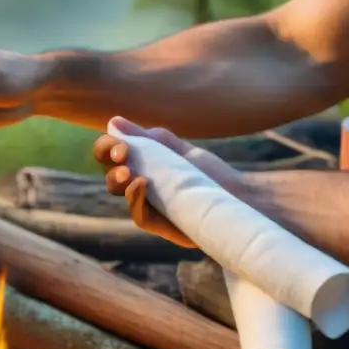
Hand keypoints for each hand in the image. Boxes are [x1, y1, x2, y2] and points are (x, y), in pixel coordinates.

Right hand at [93, 117, 245, 248]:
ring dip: (118, 181)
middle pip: (110, 174)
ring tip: (128, 172)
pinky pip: (140, 216)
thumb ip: (150, 138)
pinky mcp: (162, 226)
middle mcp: (141, 187)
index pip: (112, 156)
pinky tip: (142, 185)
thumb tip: (113, 122)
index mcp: (143, 165)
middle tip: (122, 155)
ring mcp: (150, 207)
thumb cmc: (210, 174)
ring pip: (121, 194)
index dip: (107, 148)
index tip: (117, 142)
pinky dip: (135, 201)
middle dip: (110, 162)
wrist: (241, 198)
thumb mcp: (180, 151)